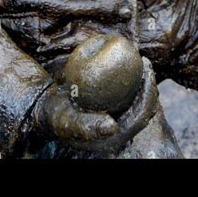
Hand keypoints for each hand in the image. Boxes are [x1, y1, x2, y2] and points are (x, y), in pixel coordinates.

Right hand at [31, 57, 157, 153]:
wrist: (48, 112)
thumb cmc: (58, 118)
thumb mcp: (68, 123)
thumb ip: (87, 127)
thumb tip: (112, 127)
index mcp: (115, 137)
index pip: (141, 116)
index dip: (148, 95)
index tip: (147, 72)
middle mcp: (120, 129)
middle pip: (143, 106)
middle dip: (149, 84)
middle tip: (145, 61)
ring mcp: (116, 117)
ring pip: (136, 98)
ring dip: (141, 80)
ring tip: (140, 59)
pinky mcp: (110, 106)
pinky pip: (125, 91)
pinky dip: (128, 77)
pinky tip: (124, 60)